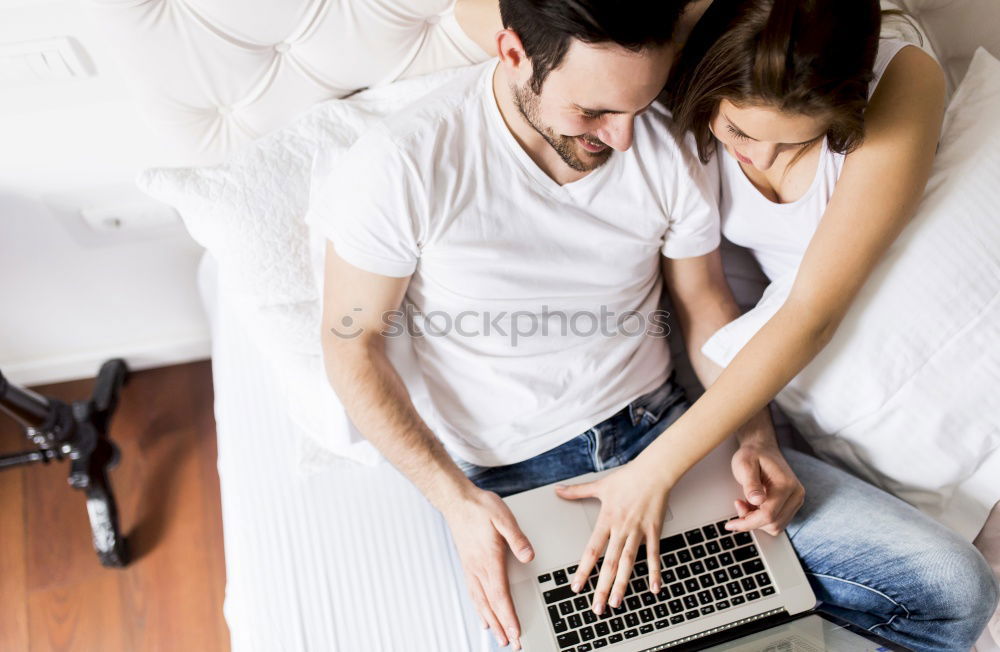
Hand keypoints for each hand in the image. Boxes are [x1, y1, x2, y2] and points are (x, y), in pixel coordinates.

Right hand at [442, 488, 533, 649]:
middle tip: (511, 643)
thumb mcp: (504, 518)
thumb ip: (517, 538)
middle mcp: (478, 568)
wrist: (457, 500)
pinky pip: (473, 593)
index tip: (516, 632)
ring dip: (491, 621)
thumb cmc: (480, 507)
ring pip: (480, 602)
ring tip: (498, 636)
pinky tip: (482, 614)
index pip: (500, 595)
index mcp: (489, 560)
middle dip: (502, 626)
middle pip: (491, 605)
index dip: (508, 617)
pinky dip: (479, 608)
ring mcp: (471, 567)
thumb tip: (529, 556)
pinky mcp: (468, 564)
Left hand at [554, 459, 672, 615]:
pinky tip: (654, 589)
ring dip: (622, 584)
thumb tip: (557, 490)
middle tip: (596, 608)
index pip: (592, 550)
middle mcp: (621, 529)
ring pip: (628, 563)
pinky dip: (654, 572)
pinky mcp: (654, 532)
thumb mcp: (599, 486)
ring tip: (616, 603)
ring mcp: (638, 532)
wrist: (653, 472)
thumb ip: (577, 492)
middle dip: (602, 587)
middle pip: (609, 563)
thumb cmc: (627, 478)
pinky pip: (653, 555)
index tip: (576, 587)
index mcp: (606, 520)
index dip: (584, 570)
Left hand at [726, 441, 803, 535]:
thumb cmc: (753, 455)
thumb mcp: (745, 465)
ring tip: (745, 503)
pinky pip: (777, 522)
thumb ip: (751, 483)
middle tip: (738, 503)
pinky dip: (762, 519)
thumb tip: (756, 500)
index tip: (730, 524)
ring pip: (776, 526)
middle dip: (751, 520)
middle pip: (773, 524)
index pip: (768, 515)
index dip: (747, 523)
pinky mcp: (791, 505)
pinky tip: (752, 506)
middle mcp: (796, 495)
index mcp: (786, 485)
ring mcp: (795, 501)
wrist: (762, 448)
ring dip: (756, 521)